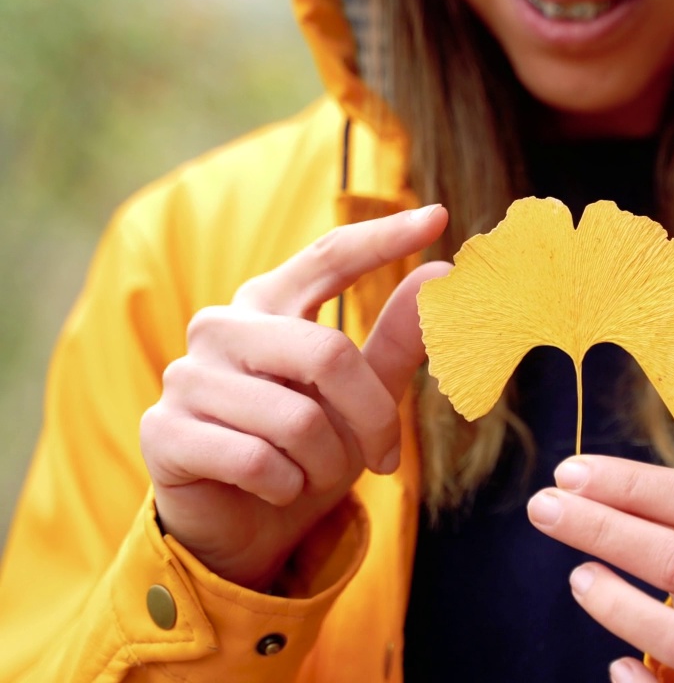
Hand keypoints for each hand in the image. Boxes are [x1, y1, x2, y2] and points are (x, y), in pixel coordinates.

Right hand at [140, 205, 449, 590]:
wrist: (243, 524)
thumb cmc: (306, 449)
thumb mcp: (362, 396)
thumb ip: (396, 337)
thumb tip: (442, 270)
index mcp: (269, 303)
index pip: (328, 256)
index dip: (382, 239)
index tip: (438, 217)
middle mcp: (222, 327)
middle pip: (327, 353)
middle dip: (371, 418)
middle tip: (386, 457)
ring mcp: (186, 376)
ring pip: (297, 420)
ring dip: (326, 463)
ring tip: (312, 473)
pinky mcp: (163, 431)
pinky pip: (258, 461)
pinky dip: (286, 487)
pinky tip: (274, 489)